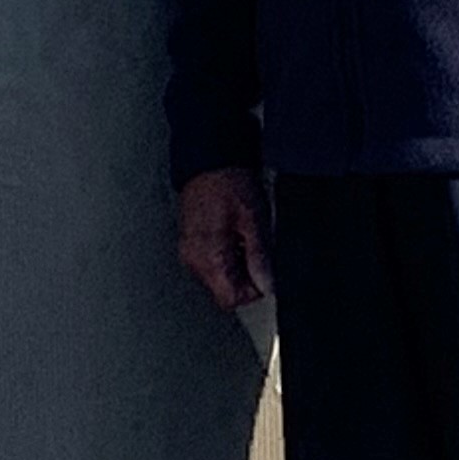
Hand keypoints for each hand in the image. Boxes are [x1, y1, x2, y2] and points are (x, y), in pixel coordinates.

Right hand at [177, 166, 272, 310]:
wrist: (210, 160)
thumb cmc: (229, 184)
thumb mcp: (255, 222)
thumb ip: (261, 258)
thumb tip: (268, 284)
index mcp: (208, 257)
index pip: (231, 299)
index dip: (254, 290)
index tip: (265, 273)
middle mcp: (193, 259)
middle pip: (224, 289)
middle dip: (245, 276)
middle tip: (256, 248)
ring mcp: (190, 251)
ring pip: (218, 276)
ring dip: (236, 264)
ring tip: (243, 235)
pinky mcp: (191, 242)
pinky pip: (211, 261)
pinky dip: (226, 253)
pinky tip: (233, 232)